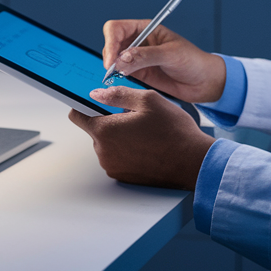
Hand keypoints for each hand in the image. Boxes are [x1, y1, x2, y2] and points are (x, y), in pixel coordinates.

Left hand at [68, 86, 214, 188]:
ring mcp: (113, 167)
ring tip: (146, 133)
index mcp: (105, 131)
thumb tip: (96, 93)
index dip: (84, 105)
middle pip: (96, 129)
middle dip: (111, 121)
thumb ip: (117, 94)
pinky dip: (128, 151)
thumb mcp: (148, 100)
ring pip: (108, 143)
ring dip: (120, 136)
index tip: (95, 101)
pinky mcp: (123, 176)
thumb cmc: (173, 131)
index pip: (77, 115)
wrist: (193, 162)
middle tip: (135, 117)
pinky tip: (147, 146)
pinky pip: (118, 157)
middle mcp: (104, 152)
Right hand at [102, 20, 225, 102]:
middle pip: (111, 43)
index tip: (112, 58)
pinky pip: (119, 73)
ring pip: (112, 58)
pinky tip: (120, 82)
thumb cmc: (194, 61)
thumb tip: (121, 59)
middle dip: (109, 55)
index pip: (117, 28)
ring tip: (118, 77)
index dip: (111, 41)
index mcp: (146, 29)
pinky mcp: (138, 73)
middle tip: (112, 70)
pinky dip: (116, 77)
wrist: (204, 82)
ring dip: (111, 67)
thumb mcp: (171, 55)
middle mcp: (138, 41)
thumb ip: (145, 56)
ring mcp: (136, 58)